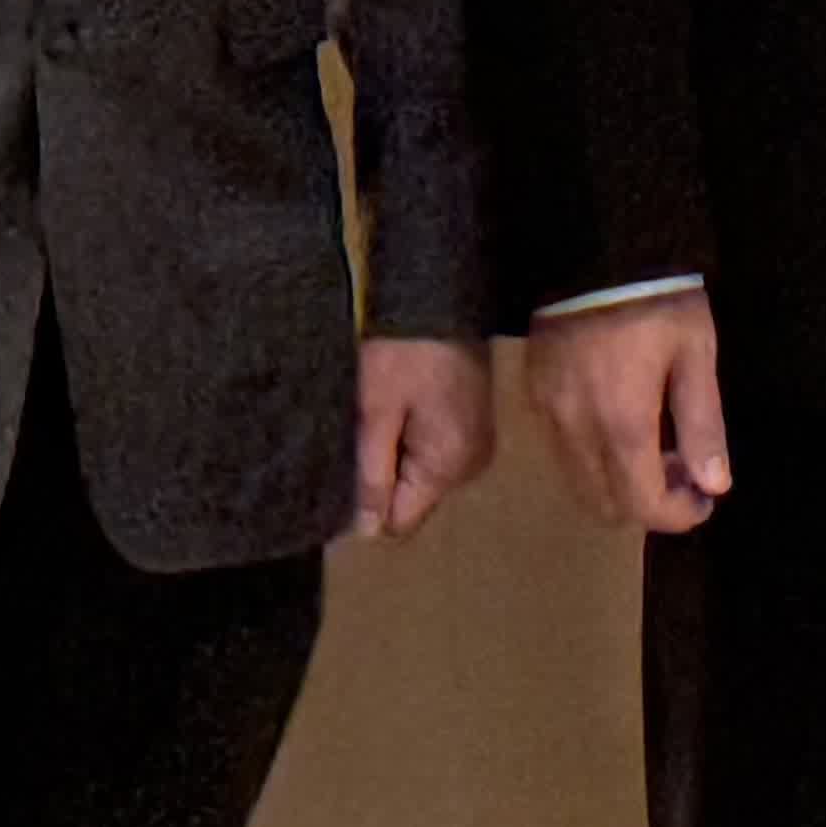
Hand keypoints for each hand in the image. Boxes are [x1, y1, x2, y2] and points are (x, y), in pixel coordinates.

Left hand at [356, 336, 494, 541]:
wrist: (442, 294)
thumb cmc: (405, 350)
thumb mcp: (376, 411)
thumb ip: (370, 474)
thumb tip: (364, 532)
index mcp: (449, 466)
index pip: (399, 521)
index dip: (366, 503)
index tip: (348, 465)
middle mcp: (471, 465)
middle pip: (411, 499)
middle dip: (382, 474)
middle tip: (367, 429)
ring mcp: (477, 444)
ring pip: (420, 476)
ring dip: (396, 455)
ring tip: (385, 412)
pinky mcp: (473, 425)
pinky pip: (434, 453)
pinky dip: (413, 439)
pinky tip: (404, 405)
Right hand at [530, 288, 733, 534]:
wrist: (595, 244)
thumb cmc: (656, 297)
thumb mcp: (695, 352)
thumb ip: (702, 424)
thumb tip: (714, 485)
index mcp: (621, 423)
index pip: (642, 505)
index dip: (677, 515)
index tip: (703, 498)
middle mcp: (576, 430)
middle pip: (605, 505)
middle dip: (647, 502)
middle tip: (681, 469)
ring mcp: (547, 413)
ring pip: (578, 483)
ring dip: (616, 484)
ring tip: (653, 445)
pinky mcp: (533, 393)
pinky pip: (560, 450)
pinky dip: (591, 458)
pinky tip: (617, 422)